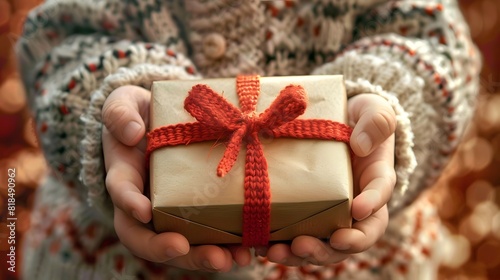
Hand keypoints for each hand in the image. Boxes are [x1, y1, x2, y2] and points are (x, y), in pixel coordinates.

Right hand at [101, 85, 250, 271]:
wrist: (159, 121)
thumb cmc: (138, 115)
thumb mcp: (122, 103)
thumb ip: (120, 113)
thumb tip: (133, 132)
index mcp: (125, 177)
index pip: (120, 194)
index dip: (129, 204)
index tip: (144, 211)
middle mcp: (144, 203)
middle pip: (148, 237)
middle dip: (173, 250)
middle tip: (205, 255)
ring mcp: (169, 210)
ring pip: (180, 245)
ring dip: (205, 256)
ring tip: (235, 259)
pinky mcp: (195, 209)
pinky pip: (206, 233)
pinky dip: (226, 244)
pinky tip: (249, 248)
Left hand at [263, 93, 395, 265]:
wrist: (338, 122)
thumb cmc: (360, 119)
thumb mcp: (374, 112)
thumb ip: (375, 123)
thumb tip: (360, 145)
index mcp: (376, 183)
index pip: (380, 198)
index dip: (372, 206)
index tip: (358, 209)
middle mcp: (356, 207)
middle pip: (349, 239)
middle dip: (327, 249)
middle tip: (304, 245)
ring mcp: (330, 213)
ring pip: (321, 245)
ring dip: (299, 255)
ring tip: (275, 253)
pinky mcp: (306, 212)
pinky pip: (296, 235)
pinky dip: (280, 245)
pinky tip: (260, 246)